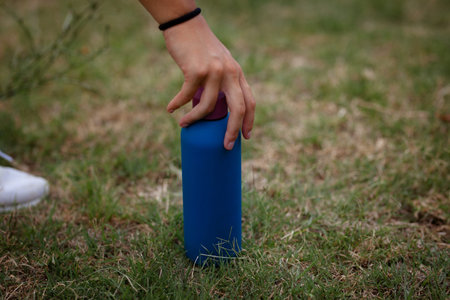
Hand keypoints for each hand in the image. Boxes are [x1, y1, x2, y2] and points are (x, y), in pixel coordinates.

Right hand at [164, 16, 254, 149]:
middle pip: (237, 109)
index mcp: (237, 73)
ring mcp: (214, 71)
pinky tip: (170, 109)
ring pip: (208, 106)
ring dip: (194, 119)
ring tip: (184, 124)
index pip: (250, 101)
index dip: (249, 121)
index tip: (246, 136)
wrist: (186, 24)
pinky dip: (177, 104)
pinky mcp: (197, 70)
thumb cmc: (200, 47)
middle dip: (233, 131)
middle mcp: (230, 73)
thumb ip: (223, 81)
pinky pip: (187, 95)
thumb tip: (217, 108)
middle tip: (226, 146)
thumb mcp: (219, 62)